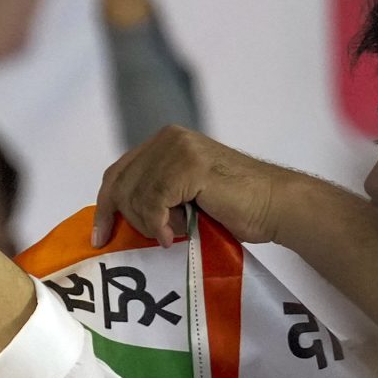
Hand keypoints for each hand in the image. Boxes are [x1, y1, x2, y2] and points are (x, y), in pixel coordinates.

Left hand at [91, 125, 291, 246]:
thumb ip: (155, 194)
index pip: (118, 172)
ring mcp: (179, 148)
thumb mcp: (184, 197)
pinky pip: (153, 201)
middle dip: (127, 218)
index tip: (99, 237)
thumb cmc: (235, 208)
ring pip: (136, 195)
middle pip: (121, 183)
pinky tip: (175, 235)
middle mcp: (169, 138)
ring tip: (175, 233)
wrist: (277, 206)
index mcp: (165, 142)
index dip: (105, 205)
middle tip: (152, 238)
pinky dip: (159, 224)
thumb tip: (116, 218)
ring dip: (150, 224)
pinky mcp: (190, 165)